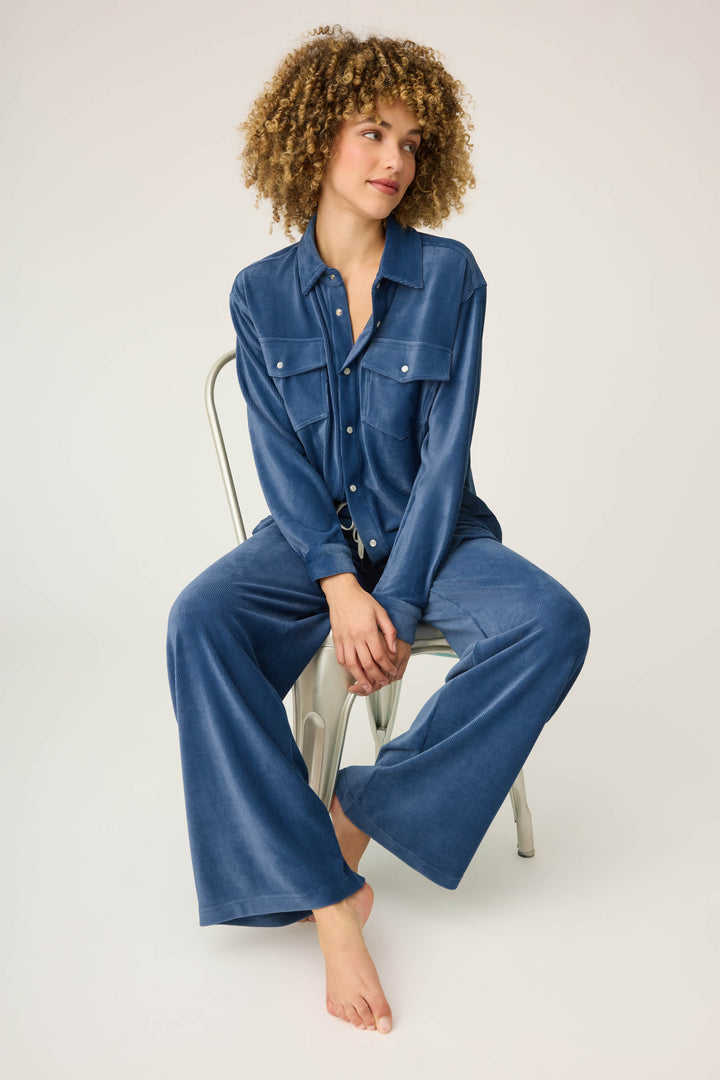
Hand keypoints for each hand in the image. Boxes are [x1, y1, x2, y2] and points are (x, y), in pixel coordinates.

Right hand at [319, 573, 399, 695]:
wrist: (342, 592)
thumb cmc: (361, 600)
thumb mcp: (381, 612)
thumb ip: (389, 631)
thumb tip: (394, 648)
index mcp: (368, 630)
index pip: (380, 655)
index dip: (387, 666)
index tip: (391, 671)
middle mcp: (355, 636)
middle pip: (367, 664)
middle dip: (376, 677)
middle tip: (382, 682)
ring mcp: (345, 639)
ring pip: (352, 665)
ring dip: (360, 678)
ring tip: (366, 685)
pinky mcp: (337, 639)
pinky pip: (341, 658)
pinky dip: (347, 668)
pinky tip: (353, 671)